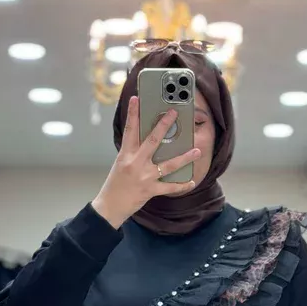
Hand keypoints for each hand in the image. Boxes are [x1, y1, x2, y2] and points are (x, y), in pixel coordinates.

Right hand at [92, 96, 199, 228]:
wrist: (110, 206)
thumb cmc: (115, 184)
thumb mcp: (121, 164)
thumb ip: (134, 153)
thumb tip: (151, 142)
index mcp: (125, 155)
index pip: (129, 130)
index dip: (132, 114)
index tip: (136, 99)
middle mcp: (135, 163)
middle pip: (152, 141)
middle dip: (164, 125)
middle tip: (174, 114)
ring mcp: (144, 177)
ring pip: (168, 165)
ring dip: (184, 158)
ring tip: (196, 151)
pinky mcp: (150, 190)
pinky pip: (170, 187)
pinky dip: (182, 185)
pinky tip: (192, 181)